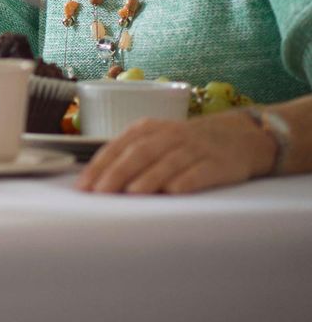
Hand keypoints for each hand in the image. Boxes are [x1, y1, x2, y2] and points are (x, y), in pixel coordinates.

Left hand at [75, 111, 276, 194]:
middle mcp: (169, 135)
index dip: (100, 165)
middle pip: (139, 153)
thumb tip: (98, 180)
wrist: (238, 138)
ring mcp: (194, 148)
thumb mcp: (156, 141)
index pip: (118, 146)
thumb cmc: (185, 144)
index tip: (83, 186)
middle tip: (100, 192)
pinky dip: (186, 180)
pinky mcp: (218, 164)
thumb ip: (131, 156)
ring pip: (168, 162)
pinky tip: (174, 191)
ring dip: (149, 177)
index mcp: (148, 128)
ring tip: (132, 192)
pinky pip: (200, 172)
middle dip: (117, 172)